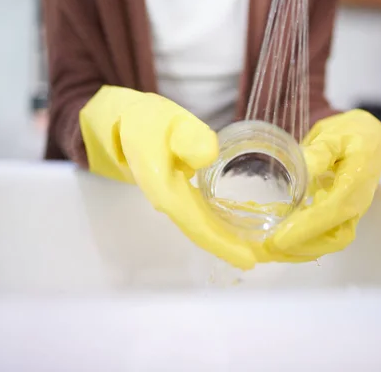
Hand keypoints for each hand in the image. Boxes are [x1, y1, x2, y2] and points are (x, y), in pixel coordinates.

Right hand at [80, 86, 257, 269]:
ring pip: (200, 225)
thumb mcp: (169, 120)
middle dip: (228, 248)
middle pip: (201, 232)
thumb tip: (207, 156)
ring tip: (252, 247)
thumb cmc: (147, 120)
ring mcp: (170, 199)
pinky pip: (198, 215)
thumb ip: (189, 136)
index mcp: (166, 190)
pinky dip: (218, 223)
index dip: (223, 244)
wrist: (122, 121)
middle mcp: (167, 201)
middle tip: (258, 260)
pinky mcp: (175, 193)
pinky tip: (235, 223)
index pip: (198, 225)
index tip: (248, 260)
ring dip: (224, 238)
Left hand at [261, 110, 380, 260]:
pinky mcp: (341, 216)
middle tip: (267, 248)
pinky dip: (302, 244)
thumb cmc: (351, 134)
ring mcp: (351, 213)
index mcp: (357, 182)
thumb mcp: (335, 134)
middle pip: (334, 238)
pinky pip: (325, 237)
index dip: (306, 228)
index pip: (333, 212)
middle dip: (301, 247)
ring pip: (330, 242)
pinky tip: (278, 241)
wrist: (369, 138)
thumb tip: (303, 165)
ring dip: (300, 250)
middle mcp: (357, 203)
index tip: (279, 237)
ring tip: (269, 250)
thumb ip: (321, 150)